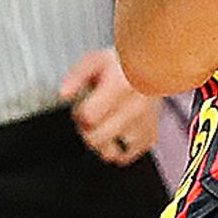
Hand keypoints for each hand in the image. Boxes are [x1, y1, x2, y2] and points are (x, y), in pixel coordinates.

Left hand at [60, 47, 161, 164]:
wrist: (153, 70)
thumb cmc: (123, 67)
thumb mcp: (96, 61)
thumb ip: (76, 76)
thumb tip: (63, 94)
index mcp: (120, 87)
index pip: (88, 117)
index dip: (79, 113)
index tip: (81, 106)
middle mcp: (135, 108)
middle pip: (96, 138)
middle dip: (86, 129)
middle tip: (91, 116)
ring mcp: (144, 125)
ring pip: (110, 152)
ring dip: (100, 141)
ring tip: (103, 125)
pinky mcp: (150, 137)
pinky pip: (125, 156)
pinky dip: (117, 148)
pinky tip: (116, 133)